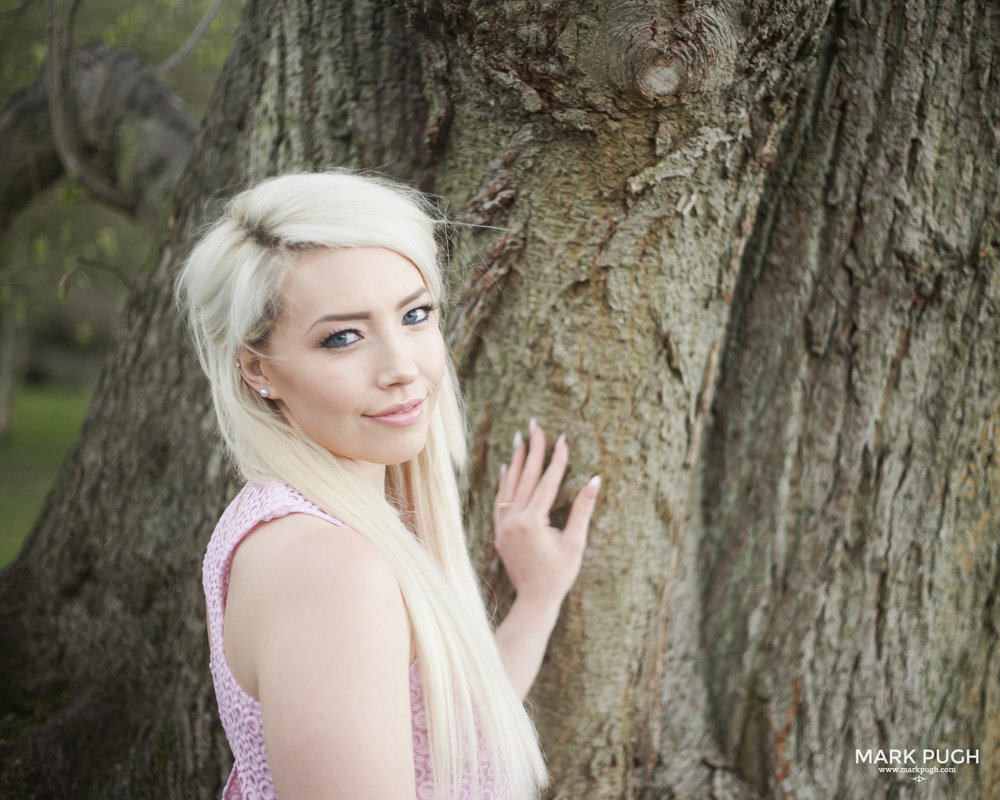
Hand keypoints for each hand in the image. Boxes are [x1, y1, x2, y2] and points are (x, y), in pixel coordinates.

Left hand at [493, 418, 599, 608]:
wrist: (534, 600)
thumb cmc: (559, 574)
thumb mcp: (575, 543)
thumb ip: (583, 510)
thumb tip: (595, 480)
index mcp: (532, 521)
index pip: (547, 482)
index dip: (556, 459)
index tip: (562, 437)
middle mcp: (513, 520)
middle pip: (525, 477)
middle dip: (532, 449)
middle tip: (535, 425)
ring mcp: (503, 525)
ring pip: (510, 485)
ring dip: (517, 461)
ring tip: (521, 439)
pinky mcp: (499, 531)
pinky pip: (500, 500)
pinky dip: (505, 482)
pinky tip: (508, 468)